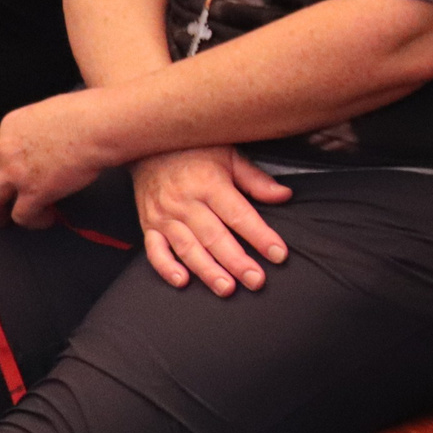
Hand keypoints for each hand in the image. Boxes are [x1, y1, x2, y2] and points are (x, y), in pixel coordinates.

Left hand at [0, 90, 119, 229]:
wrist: (100, 124)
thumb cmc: (93, 112)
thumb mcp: (56, 112)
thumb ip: (47, 128)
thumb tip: (61, 139)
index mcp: (13, 126)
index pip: (1, 149)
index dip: (9, 163)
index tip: (21, 172)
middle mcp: (7, 149)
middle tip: (2, 199)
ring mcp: (17, 172)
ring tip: (9, 220)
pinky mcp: (33, 192)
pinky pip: (22, 215)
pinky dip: (33, 221)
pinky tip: (47, 219)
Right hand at [126, 146, 294, 294]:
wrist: (147, 143)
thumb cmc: (195, 150)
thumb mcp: (229, 156)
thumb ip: (256, 180)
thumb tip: (284, 195)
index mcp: (209, 183)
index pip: (239, 215)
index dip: (260, 236)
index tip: (279, 254)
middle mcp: (185, 202)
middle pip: (215, 237)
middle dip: (237, 262)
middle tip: (256, 281)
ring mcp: (164, 215)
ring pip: (187, 248)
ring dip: (207, 271)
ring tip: (227, 289)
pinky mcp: (148, 225)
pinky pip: (155, 250)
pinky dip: (167, 268)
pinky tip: (183, 282)